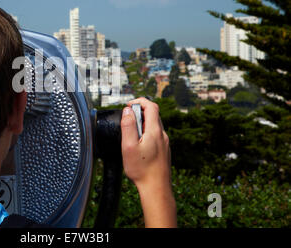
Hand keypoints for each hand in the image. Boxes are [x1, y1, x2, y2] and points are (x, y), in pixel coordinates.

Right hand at [120, 97, 175, 226]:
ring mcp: (164, 143)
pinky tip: (138, 146)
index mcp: (155, 131)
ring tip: (130, 135)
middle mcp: (162, 135)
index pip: (151, 106)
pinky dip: (146, 134)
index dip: (139, 101)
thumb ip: (128, 126)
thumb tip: (128, 111)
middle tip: (127, 121)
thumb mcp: (129, 146)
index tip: (128, 106)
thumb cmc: (142, 170)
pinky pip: (155, 136)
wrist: (156, 189)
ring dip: (142, 124)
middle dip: (139, 113)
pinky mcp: (164, 151)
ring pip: (154, 126)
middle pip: (153, 114)